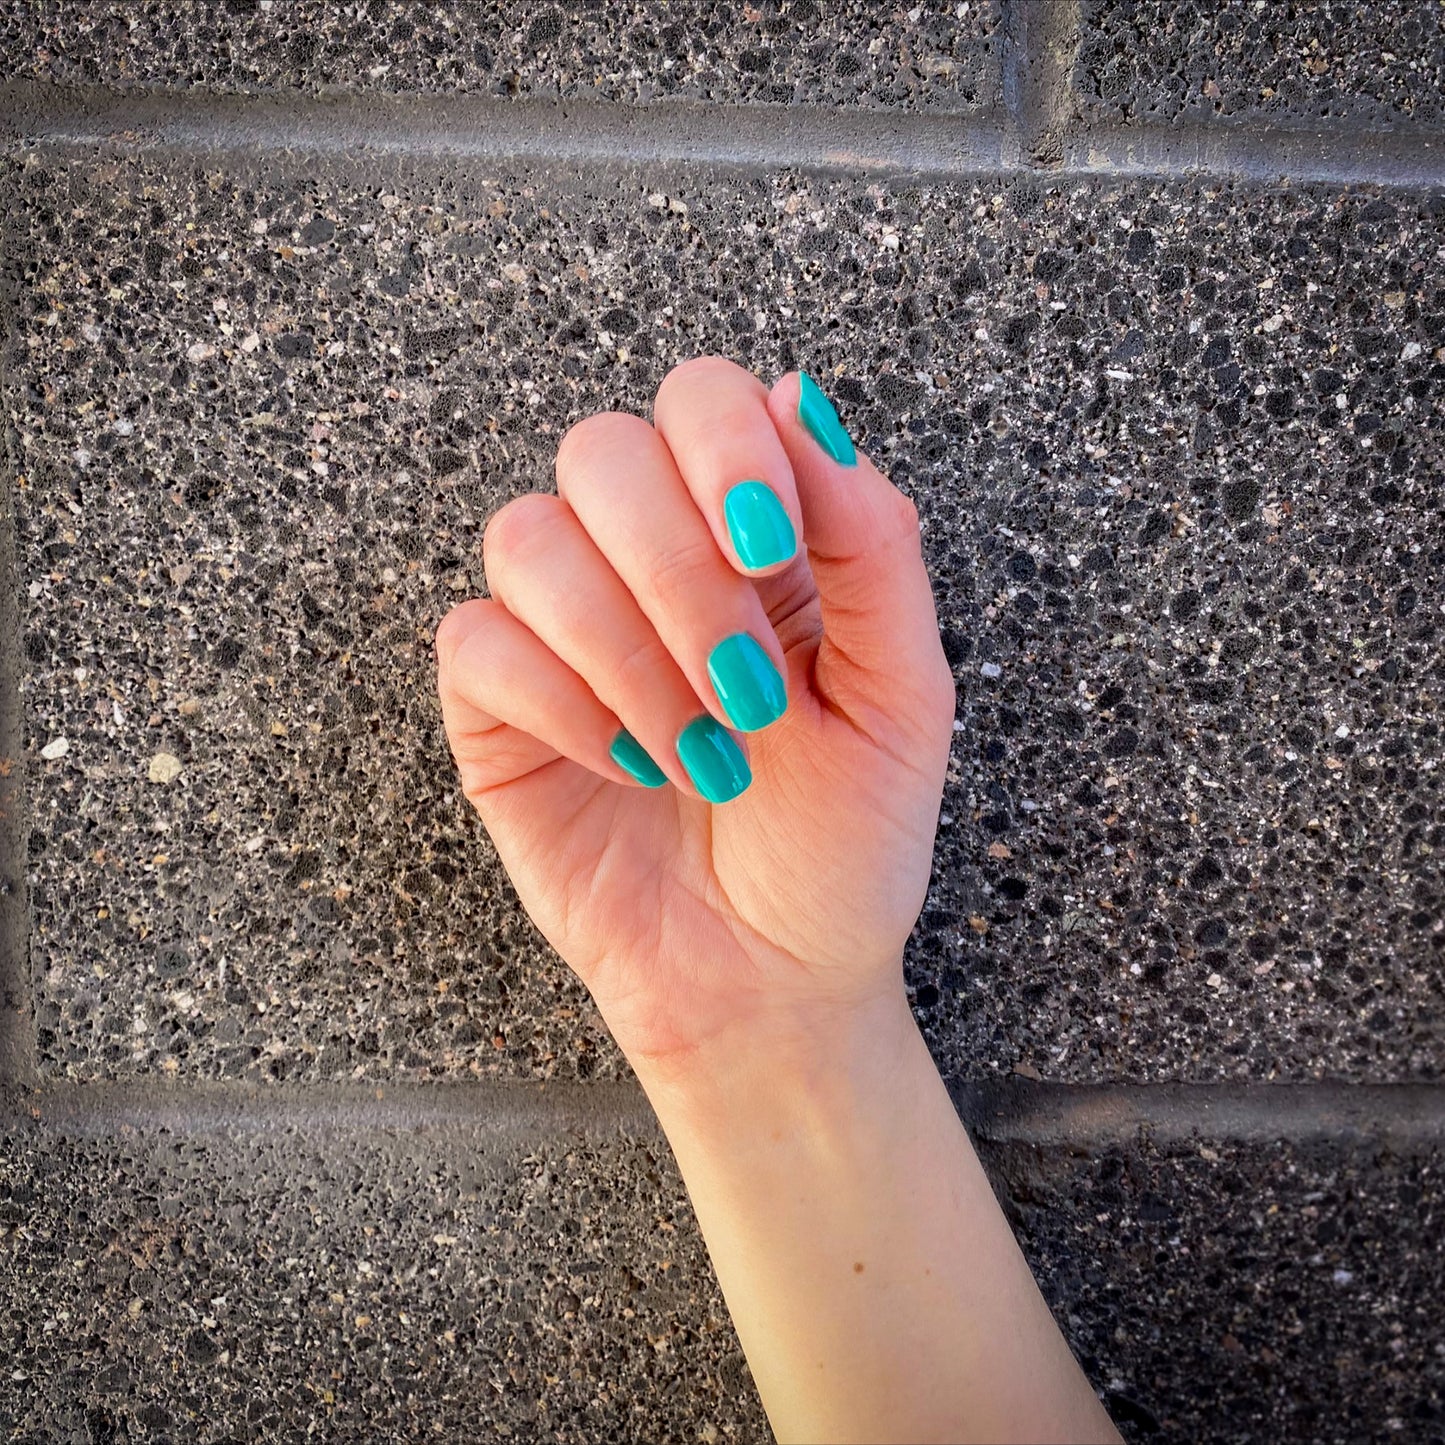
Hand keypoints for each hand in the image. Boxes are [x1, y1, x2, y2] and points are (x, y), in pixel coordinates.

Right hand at [435, 358, 955, 1080]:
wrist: (772, 981)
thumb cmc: (846, 842)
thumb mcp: (902, 696)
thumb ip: (871, 542)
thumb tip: (795, 394)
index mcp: (755, 538)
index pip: (702, 398)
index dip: (724, 450)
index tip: (770, 550)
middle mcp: (649, 561)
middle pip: (602, 453)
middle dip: (677, 573)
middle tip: (747, 692)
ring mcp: (564, 631)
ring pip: (528, 536)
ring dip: (624, 651)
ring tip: (699, 752)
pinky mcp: (499, 707)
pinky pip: (477, 640)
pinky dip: (557, 701)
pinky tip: (622, 764)